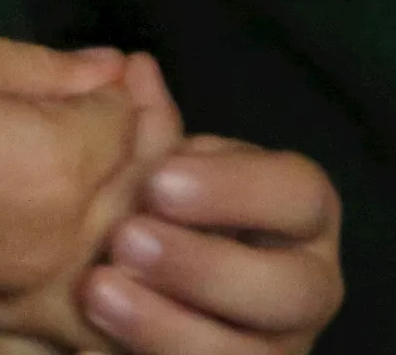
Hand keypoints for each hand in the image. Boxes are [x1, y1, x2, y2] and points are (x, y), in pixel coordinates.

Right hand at [0, 27, 168, 353]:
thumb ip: (47, 69)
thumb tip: (111, 69)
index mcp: (59, 164)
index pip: (129, 126)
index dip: (129, 89)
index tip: (119, 71)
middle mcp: (61, 241)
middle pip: (141, 199)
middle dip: (144, 151)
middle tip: (117, 113)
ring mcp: (31, 299)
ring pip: (128, 280)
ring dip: (135, 241)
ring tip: (112, 199)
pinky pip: (62, 345)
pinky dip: (89, 323)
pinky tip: (91, 287)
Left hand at [77, 60, 343, 354]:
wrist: (152, 278)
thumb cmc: (167, 205)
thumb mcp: (164, 163)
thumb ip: (152, 126)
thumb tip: (133, 70)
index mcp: (302, 214)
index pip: (299, 194)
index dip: (235, 189)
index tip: (157, 181)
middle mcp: (307, 286)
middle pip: (290, 290)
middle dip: (207, 268)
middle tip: (125, 242)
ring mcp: (278, 346)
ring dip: (171, 328)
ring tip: (97, 294)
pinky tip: (88, 348)